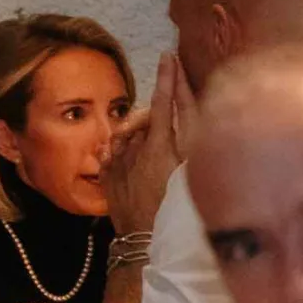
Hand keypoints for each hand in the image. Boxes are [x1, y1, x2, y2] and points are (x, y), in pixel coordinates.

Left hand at [102, 51, 188, 235]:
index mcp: (163, 147)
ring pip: (133, 133)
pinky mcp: (108, 174)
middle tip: (171, 120)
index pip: (168, 103)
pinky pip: (115, 150)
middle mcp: (139, 148)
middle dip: (160, 112)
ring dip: (143, 134)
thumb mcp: (193, 177)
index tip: (170, 55)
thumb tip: (191, 116)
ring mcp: (121, 160)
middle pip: (151, 116)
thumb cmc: (179, 217)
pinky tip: (133, 159)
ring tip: (156, 151)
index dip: (170, 78)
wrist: (146, 246)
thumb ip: (192, 143)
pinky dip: (125, 149)